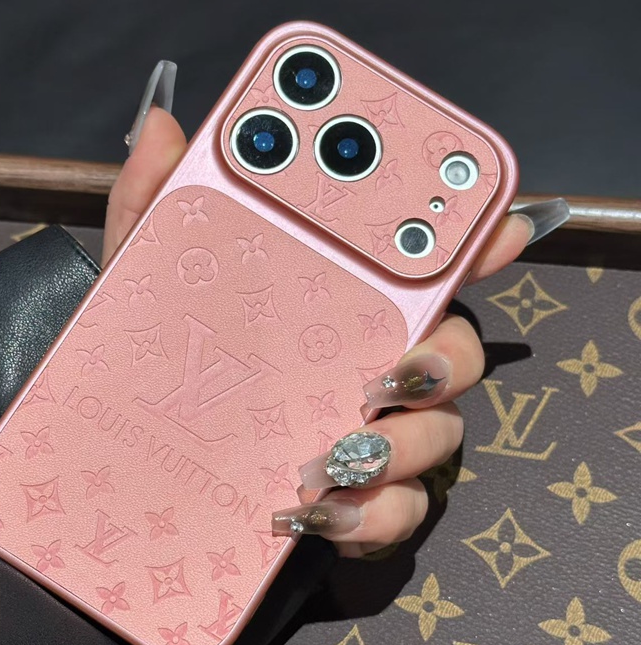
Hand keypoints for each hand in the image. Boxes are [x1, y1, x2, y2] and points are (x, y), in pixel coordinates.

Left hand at [104, 65, 568, 557]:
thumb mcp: (147, 284)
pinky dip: (370, 516)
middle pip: (456, 352)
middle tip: (397, 369)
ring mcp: (374, 440)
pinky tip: (314, 514)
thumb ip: (154, 207)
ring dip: (403, 445)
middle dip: (448, 358)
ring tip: (336, 454)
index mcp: (343, 305)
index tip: (501, 225)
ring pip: (440, 437)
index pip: (423, 269)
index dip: (473, 243)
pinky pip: (398, 514)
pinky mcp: (358, 506)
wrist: (142, 472)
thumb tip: (160, 127)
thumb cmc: (166, 365)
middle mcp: (373, 365)